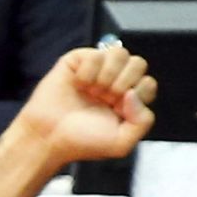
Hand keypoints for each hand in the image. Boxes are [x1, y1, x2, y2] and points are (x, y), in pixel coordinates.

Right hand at [16, 46, 156, 167]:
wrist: (48, 137)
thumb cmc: (80, 142)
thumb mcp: (121, 143)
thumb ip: (143, 121)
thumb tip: (133, 92)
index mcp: (126, 101)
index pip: (148, 83)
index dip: (137, 95)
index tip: (116, 110)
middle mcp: (113, 83)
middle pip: (138, 63)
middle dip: (124, 82)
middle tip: (105, 99)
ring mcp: (96, 71)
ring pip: (120, 53)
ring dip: (108, 75)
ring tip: (92, 91)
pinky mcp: (77, 62)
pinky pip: (95, 54)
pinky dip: (88, 72)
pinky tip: (78, 85)